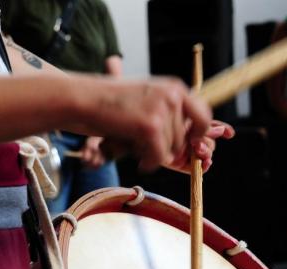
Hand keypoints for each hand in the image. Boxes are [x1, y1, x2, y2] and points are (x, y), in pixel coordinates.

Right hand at [81, 77, 211, 170]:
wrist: (82, 99)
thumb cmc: (111, 102)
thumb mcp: (148, 99)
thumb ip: (170, 113)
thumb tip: (194, 142)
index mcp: (175, 87)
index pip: (204, 116)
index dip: (197, 135)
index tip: (187, 145)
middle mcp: (173, 96)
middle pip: (187, 139)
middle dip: (170, 150)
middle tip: (150, 150)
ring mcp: (163, 110)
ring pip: (171, 150)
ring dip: (154, 154)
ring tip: (136, 146)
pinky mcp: (151, 126)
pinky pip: (159, 157)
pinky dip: (149, 164)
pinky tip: (139, 161)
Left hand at [164, 119, 234, 172]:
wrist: (139, 136)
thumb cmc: (157, 122)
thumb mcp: (181, 117)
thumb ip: (201, 123)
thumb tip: (221, 130)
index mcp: (189, 123)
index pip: (209, 125)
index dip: (221, 129)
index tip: (229, 133)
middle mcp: (189, 137)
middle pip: (210, 140)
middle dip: (208, 142)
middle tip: (200, 142)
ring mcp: (186, 151)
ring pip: (206, 153)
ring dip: (206, 153)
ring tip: (199, 151)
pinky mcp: (181, 164)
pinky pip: (197, 168)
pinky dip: (203, 166)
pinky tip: (206, 163)